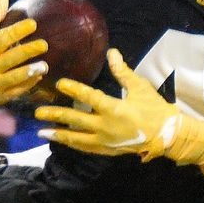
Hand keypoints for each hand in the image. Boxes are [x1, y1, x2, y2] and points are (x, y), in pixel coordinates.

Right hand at [0, 0, 47, 104]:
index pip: (3, 38)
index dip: (18, 31)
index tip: (33, 23)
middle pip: (11, 58)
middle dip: (27, 51)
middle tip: (44, 44)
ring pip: (14, 78)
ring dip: (30, 72)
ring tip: (45, 65)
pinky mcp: (0, 95)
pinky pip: (16, 90)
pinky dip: (28, 84)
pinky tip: (40, 75)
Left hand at [36, 48, 179, 157]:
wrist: (166, 135)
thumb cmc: (154, 109)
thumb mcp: (140, 87)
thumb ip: (123, 71)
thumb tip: (112, 52)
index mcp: (114, 109)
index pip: (89, 97)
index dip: (74, 90)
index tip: (60, 84)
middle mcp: (106, 126)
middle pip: (76, 120)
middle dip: (56, 115)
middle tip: (38, 113)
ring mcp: (106, 141)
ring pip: (76, 139)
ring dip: (58, 134)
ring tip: (41, 132)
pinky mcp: (107, 150)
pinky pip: (85, 147)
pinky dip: (72, 144)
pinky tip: (61, 140)